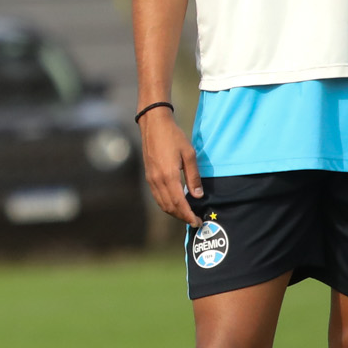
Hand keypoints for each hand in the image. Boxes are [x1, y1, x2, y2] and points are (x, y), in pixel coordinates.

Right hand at [139, 108, 203, 226]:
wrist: (154, 125)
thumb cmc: (174, 137)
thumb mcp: (189, 154)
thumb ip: (193, 176)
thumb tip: (198, 195)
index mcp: (169, 176)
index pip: (179, 203)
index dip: (188, 215)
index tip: (197, 222)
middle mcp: (157, 181)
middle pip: (170, 207)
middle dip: (182, 217)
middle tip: (194, 221)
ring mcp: (151, 180)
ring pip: (162, 204)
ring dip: (174, 212)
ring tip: (186, 215)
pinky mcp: (149, 177)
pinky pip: (157, 197)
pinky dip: (167, 205)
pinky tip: (176, 204)